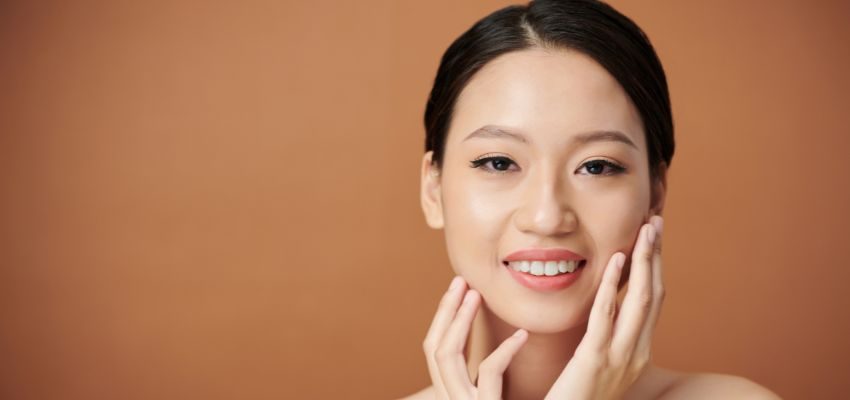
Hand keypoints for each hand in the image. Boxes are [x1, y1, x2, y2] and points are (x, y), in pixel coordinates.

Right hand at [422, 275, 527, 398]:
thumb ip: (494, 383)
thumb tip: (505, 350)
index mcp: (456, 397)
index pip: (439, 354)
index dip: (445, 320)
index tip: (458, 292)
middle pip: (435, 349)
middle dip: (445, 311)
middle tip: (459, 281)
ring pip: (447, 356)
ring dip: (460, 319)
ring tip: (475, 293)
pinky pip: (489, 371)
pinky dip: (504, 349)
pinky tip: (522, 335)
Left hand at [544, 215, 664, 398]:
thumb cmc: (579, 398)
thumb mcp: (600, 364)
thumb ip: (606, 338)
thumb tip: (607, 309)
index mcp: (638, 351)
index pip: (653, 300)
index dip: (655, 266)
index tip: (653, 236)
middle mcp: (636, 352)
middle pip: (654, 294)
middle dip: (655, 256)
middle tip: (656, 222)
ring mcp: (620, 357)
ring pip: (640, 301)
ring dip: (643, 262)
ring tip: (644, 231)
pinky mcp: (595, 360)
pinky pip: (606, 317)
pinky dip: (612, 286)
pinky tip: (615, 261)